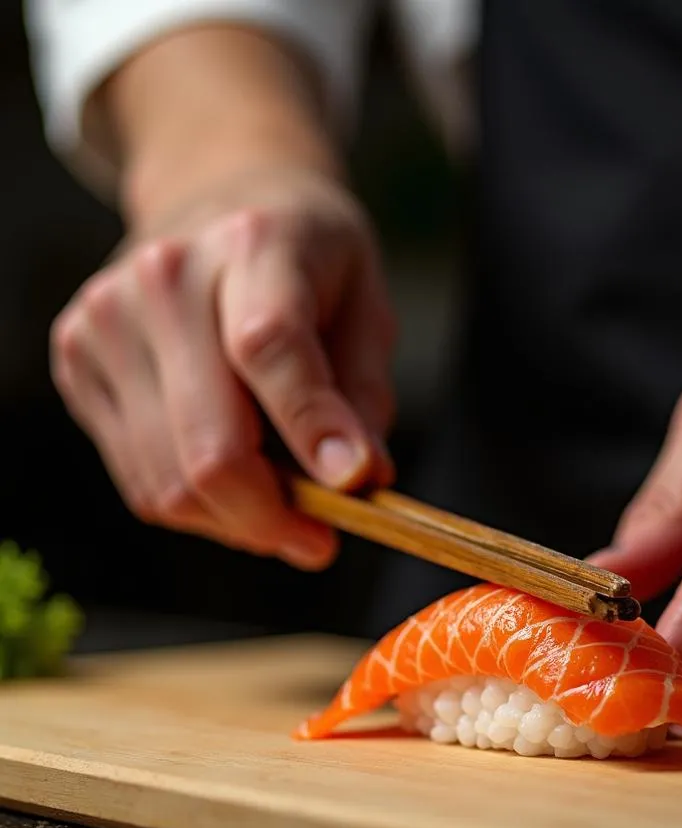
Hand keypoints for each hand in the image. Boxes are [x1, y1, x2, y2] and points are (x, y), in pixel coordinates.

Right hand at [51, 167, 395, 569]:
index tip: (355, 488)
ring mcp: (107, 320)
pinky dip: (196, 505)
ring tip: (282, 508)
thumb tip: (358, 481)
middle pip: (211, 445)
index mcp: (255, 245)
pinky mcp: (76, 360)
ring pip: (169, 483)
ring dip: (236, 522)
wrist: (217, 198)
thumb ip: (363, 395)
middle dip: (274, 517)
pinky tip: (235, 478)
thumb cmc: (308, 262)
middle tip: (321, 537)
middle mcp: (164, 277)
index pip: (269, 349)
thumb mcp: (366, 307)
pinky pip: (141, 479)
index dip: (313, 429)